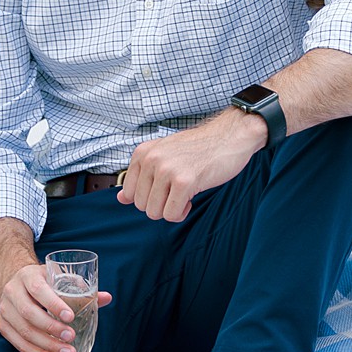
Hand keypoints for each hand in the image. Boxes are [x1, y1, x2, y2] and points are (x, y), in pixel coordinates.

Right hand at [0, 261, 112, 351]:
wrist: (16, 283)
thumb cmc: (43, 282)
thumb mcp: (58, 278)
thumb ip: (81, 289)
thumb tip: (106, 298)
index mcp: (27, 276)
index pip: (38, 290)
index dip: (53, 304)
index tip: (70, 317)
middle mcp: (12, 292)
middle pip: (29, 314)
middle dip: (51, 328)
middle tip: (71, 338)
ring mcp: (5, 310)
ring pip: (24, 332)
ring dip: (47, 346)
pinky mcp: (3, 326)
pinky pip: (20, 345)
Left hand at [117, 108, 266, 221]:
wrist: (230, 136)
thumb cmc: (200, 148)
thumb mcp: (164, 156)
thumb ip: (141, 176)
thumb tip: (121, 198)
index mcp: (143, 152)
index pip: (129, 193)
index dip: (148, 197)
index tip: (164, 189)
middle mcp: (151, 159)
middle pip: (141, 206)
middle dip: (160, 205)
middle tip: (177, 192)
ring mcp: (166, 170)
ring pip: (155, 213)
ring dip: (172, 210)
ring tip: (184, 194)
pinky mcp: (184, 181)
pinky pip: (172, 214)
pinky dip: (182, 212)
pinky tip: (191, 198)